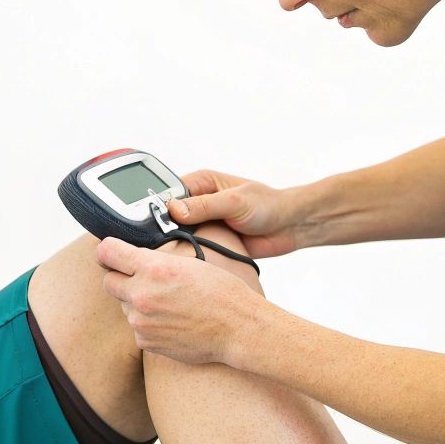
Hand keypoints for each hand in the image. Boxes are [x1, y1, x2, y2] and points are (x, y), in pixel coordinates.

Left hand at [95, 236, 266, 366]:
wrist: (238, 328)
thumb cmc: (221, 293)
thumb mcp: (189, 263)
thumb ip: (155, 262)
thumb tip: (134, 260)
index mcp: (154, 268)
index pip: (107, 252)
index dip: (107, 251)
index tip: (110, 254)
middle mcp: (142, 294)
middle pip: (108, 281)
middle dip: (121, 278)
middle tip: (142, 280)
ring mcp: (141, 321)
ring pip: (124, 305)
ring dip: (137, 303)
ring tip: (168, 304)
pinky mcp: (145, 341)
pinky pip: (136, 327)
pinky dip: (148, 324)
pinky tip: (171, 321)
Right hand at [164, 170, 304, 257]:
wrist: (289, 228)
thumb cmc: (267, 205)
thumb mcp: (234, 202)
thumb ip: (204, 206)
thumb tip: (173, 209)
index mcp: (201, 183)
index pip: (169, 193)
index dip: (160, 207)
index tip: (155, 222)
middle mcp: (199, 202)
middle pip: (169, 216)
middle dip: (166, 227)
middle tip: (163, 240)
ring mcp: (204, 223)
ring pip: (178, 234)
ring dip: (178, 243)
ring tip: (176, 251)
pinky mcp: (211, 241)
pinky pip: (193, 249)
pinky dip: (191, 254)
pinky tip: (189, 260)